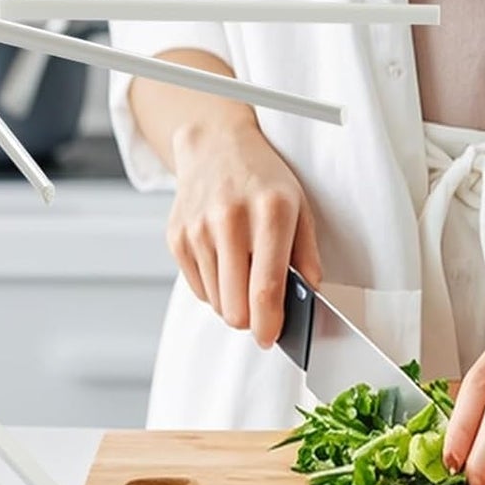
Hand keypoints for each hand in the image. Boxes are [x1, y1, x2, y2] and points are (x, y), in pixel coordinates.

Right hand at [166, 117, 321, 346]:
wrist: (214, 145)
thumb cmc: (262, 178)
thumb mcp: (299, 205)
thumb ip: (306, 255)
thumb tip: (307, 297)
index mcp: (269, 212)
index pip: (265, 288)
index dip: (269, 324)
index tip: (271, 339)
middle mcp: (229, 220)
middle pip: (235, 307)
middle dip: (250, 318)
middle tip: (261, 306)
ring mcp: (197, 229)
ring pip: (216, 303)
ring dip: (232, 300)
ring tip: (243, 270)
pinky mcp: (176, 237)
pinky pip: (198, 289)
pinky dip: (214, 286)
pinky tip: (223, 259)